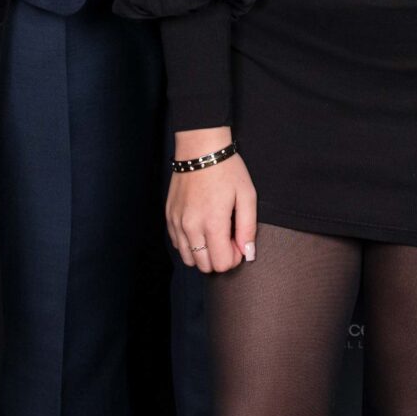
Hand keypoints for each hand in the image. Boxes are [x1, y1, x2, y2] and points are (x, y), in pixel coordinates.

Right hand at [167, 127, 255, 271]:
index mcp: (213, 222)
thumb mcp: (247, 195)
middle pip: (205, 266)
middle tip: (227, 237)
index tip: (238, 241)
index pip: (222, 264)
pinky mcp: (169, 217)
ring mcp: (177, 223)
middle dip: (219, 258)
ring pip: (189, 259)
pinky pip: (178, 245)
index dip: (234, 258)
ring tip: (213, 233)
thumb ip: (248, 228)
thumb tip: (247, 254)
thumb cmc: (227, 170)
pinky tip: (200, 228)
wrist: (200, 149)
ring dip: (203, 254)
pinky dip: (190, 244)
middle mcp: (191, 227)